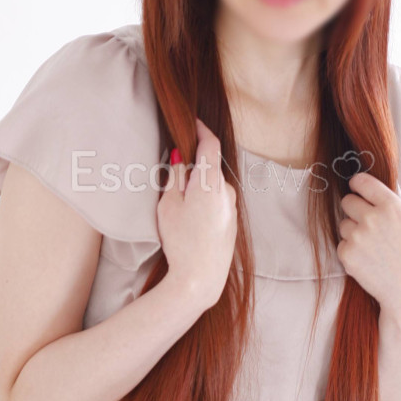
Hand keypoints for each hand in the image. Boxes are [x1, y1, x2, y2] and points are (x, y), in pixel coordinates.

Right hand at [157, 117, 238, 309]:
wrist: (201, 279)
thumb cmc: (181, 242)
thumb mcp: (169, 205)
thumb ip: (175, 176)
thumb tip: (180, 155)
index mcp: (210, 183)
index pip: (210, 144)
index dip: (201, 129)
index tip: (192, 122)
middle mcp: (227, 191)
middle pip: (209, 167)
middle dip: (193, 166)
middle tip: (172, 175)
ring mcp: (232, 207)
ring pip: (212, 186)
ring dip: (198, 186)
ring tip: (178, 206)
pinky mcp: (231, 222)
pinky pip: (217, 201)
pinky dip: (204, 200)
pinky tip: (190, 221)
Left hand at [336, 171, 400, 327]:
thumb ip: (388, 208)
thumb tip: (366, 194)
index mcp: (392, 205)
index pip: (362, 181)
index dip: (357, 185)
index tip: (356, 189)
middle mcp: (373, 217)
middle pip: (347, 201)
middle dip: (354, 211)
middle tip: (367, 227)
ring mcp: (358, 235)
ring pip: (343, 225)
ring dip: (352, 234)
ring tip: (373, 250)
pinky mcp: (347, 254)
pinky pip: (341, 245)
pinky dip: (350, 253)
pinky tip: (368, 263)